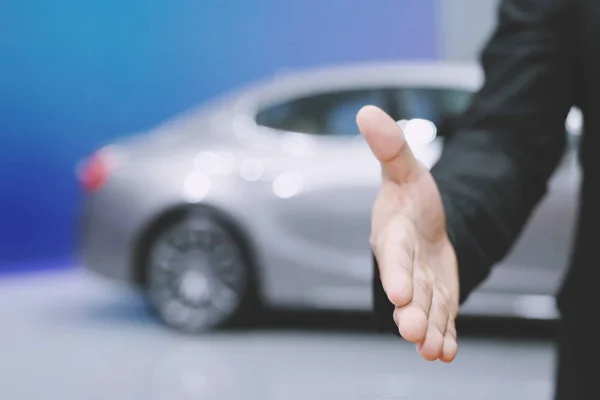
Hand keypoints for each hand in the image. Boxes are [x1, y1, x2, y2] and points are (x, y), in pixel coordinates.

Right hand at [357, 106, 459, 361]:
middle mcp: (403, 264)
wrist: (425, 224)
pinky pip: (441, 317)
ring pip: (424, 309)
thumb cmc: (410, 198)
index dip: (395, 272)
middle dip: (409, 311)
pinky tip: (447, 352)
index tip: (399, 292)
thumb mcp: (406, 169)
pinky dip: (444, 335)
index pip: (393, 254)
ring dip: (428, 329)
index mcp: (392, 234)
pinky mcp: (437, 297)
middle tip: (413, 331)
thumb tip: (366, 111)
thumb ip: (390, 147)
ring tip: (433, 349)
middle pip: (407, 289)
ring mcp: (421, 284)